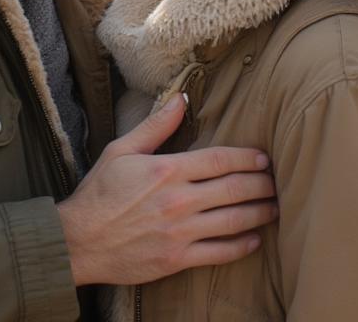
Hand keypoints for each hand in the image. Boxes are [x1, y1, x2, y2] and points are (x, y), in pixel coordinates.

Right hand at [58, 94, 276, 286]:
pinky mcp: (177, 259)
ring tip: (275, 207)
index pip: (219, 159)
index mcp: (167, 169)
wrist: (79, 240)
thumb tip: (181, 99)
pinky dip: (242, 246)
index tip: (264, 157)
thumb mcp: (121, 150)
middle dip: (261, 184)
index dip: (247, 158)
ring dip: (260, 213)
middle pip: (233, 188)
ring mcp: (180, 232)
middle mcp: (179, 200)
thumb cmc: (99, 193)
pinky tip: (255, 239)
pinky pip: (219, 253)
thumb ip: (156, 126)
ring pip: (233, 220)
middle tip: (278, 181)